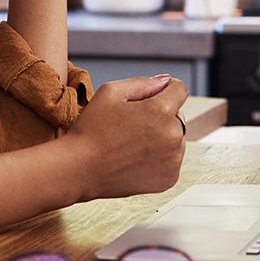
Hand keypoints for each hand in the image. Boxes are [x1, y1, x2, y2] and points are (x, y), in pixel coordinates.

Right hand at [63, 74, 187, 201]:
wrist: (80, 169)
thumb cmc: (91, 130)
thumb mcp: (111, 92)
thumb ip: (143, 82)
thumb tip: (165, 81)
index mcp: (161, 111)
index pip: (180, 89)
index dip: (165, 89)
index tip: (151, 97)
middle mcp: (173, 136)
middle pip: (177, 115)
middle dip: (161, 115)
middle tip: (132, 125)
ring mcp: (173, 160)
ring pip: (176, 139)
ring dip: (162, 137)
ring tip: (131, 144)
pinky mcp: (169, 179)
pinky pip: (171, 160)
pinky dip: (159, 158)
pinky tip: (135, 158)